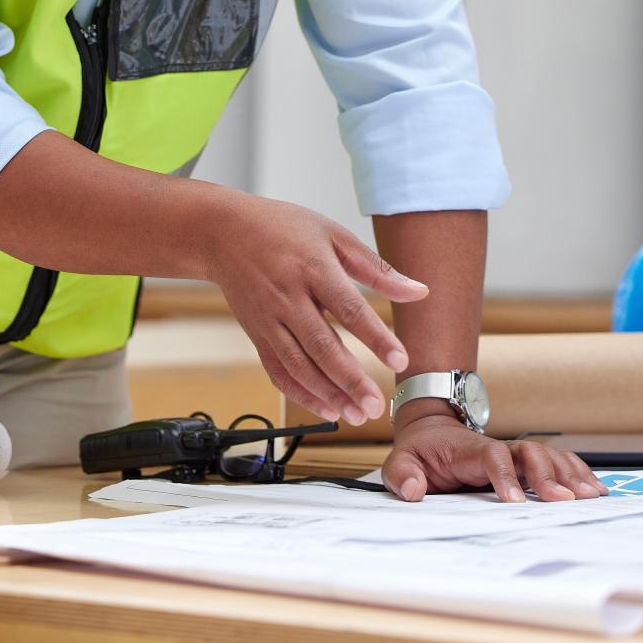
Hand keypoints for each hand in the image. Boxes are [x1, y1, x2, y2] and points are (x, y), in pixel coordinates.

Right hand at [199, 192, 428, 424]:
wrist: (224, 232)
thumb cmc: (283, 228)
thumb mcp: (333, 235)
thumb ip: (376, 268)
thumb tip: (419, 291)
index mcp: (313, 268)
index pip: (349, 308)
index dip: (375, 337)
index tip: (400, 359)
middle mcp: (288, 297)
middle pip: (321, 346)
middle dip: (350, 380)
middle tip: (376, 405)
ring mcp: (269, 319)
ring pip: (299, 365)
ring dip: (328, 394)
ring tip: (357, 414)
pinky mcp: (257, 334)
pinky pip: (277, 370)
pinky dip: (300, 393)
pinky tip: (325, 408)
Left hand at [379, 408, 606, 502]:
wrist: (432, 431)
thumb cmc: (419, 451)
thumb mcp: (399, 462)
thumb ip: (403, 475)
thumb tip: (415, 492)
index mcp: (468, 450)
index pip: (492, 457)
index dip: (505, 476)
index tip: (515, 501)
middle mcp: (497, 448)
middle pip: (530, 453)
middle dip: (548, 475)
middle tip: (565, 501)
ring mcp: (513, 455)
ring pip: (548, 455)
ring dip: (570, 473)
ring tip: (591, 496)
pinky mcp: (523, 464)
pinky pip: (555, 463)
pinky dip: (576, 473)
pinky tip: (594, 489)